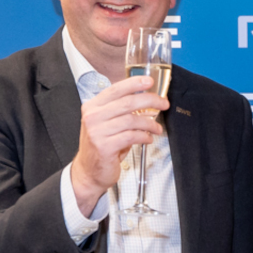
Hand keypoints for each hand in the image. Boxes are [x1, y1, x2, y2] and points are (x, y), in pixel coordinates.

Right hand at [70, 75, 168, 209]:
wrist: (88, 171)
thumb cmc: (101, 146)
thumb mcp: (107, 124)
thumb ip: (122, 111)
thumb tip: (148, 102)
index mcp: (93, 107)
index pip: (116, 89)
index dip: (134, 83)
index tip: (150, 81)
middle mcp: (93, 117)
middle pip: (127, 102)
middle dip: (150, 100)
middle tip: (163, 103)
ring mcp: (97, 132)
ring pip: (132, 120)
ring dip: (150, 123)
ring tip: (157, 128)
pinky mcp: (105, 147)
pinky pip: (131, 136)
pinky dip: (144, 136)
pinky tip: (148, 138)